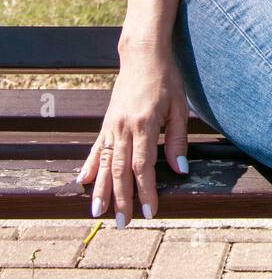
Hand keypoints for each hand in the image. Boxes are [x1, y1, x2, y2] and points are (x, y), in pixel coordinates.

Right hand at [75, 50, 190, 225]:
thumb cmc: (166, 79)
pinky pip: (97, 148)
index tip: (150, 213)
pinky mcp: (107, 122)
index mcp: (144, 125)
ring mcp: (112, 125)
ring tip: (97, 213)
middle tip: (122, 224)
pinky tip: (84, 182)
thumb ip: (177, 139)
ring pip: (106, 164)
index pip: (144, 167)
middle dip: (121, 199)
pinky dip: (91, 166)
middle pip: (121, 171)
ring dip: (102, 190)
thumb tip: (180, 170)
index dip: (146, 192)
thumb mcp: (179, 106)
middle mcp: (123, 128)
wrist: (142, 54)